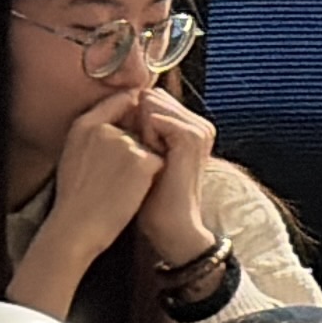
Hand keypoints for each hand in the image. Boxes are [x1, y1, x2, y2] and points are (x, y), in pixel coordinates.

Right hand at [46, 90, 164, 262]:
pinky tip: (132, 191)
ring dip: (144, 163)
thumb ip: (95, 130)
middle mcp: (104, 127)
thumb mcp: (74, 152)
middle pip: (139, 126)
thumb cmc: (76, 196)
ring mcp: (125, 143)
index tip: (134, 131)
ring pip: (150, 145)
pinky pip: (159, 161)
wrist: (77, 226)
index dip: (134, 115)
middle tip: (116, 175)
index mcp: (84, 124)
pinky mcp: (142, 161)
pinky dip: (152, 176)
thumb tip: (123, 111)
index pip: (121, 101)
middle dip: (138, 145)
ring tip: (120, 185)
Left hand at [127, 89, 221, 266]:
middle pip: (153, 97)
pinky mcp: (190, 138)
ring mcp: (198, 129)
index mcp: (192, 127)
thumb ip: (143, 129)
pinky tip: (149, 157)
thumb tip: (122, 106)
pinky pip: (155, 117)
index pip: (153, 99)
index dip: (135, 117)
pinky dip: (144, 134)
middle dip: (137, 119)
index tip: (138, 150)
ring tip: (147, 157)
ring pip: (152, 103)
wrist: (171, 225)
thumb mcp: (149, 156)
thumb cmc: (152, 196)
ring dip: (139, 127)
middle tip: (143, 155)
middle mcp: (200, 124)